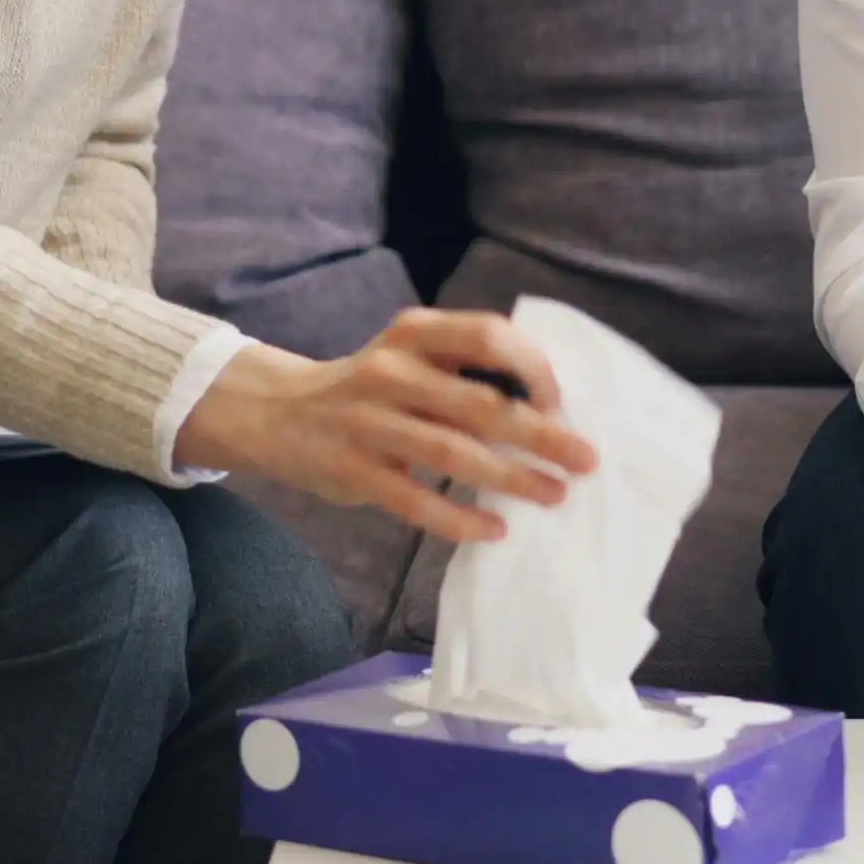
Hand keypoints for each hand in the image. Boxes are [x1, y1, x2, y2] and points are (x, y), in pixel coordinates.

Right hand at [174, 308, 602, 544]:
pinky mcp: (352, 470)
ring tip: (552, 495)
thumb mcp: (408, 356)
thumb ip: (462, 369)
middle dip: (540, 433)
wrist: (278, 411)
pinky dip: (459, 518)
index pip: (487, 336)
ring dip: (510, 477)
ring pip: (451, 452)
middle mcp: (390, 370)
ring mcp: (367, 422)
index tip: (559, 401)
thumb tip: (548, 408)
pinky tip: (494, 530)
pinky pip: (414, 499)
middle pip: (479, 402)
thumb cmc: (368, 387)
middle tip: (586, 460)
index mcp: (413, 334)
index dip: (532, 367)